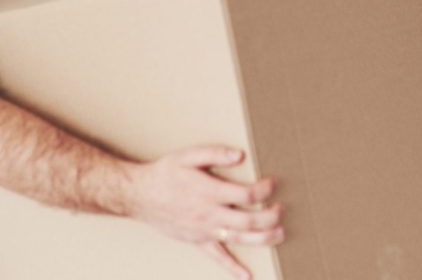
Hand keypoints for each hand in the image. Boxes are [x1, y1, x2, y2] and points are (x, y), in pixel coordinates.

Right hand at [127, 146, 283, 278]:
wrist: (140, 195)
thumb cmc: (165, 173)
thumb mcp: (188, 156)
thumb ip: (215, 153)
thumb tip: (240, 155)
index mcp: (210, 191)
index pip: (247, 195)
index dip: (264, 190)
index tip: (272, 183)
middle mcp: (210, 214)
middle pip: (249, 221)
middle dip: (271, 216)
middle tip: (281, 209)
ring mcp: (205, 230)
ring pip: (240, 240)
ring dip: (264, 239)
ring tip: (280, 233)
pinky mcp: (198, 241)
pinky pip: (218, 258)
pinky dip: (233, 268)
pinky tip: (247, 276)